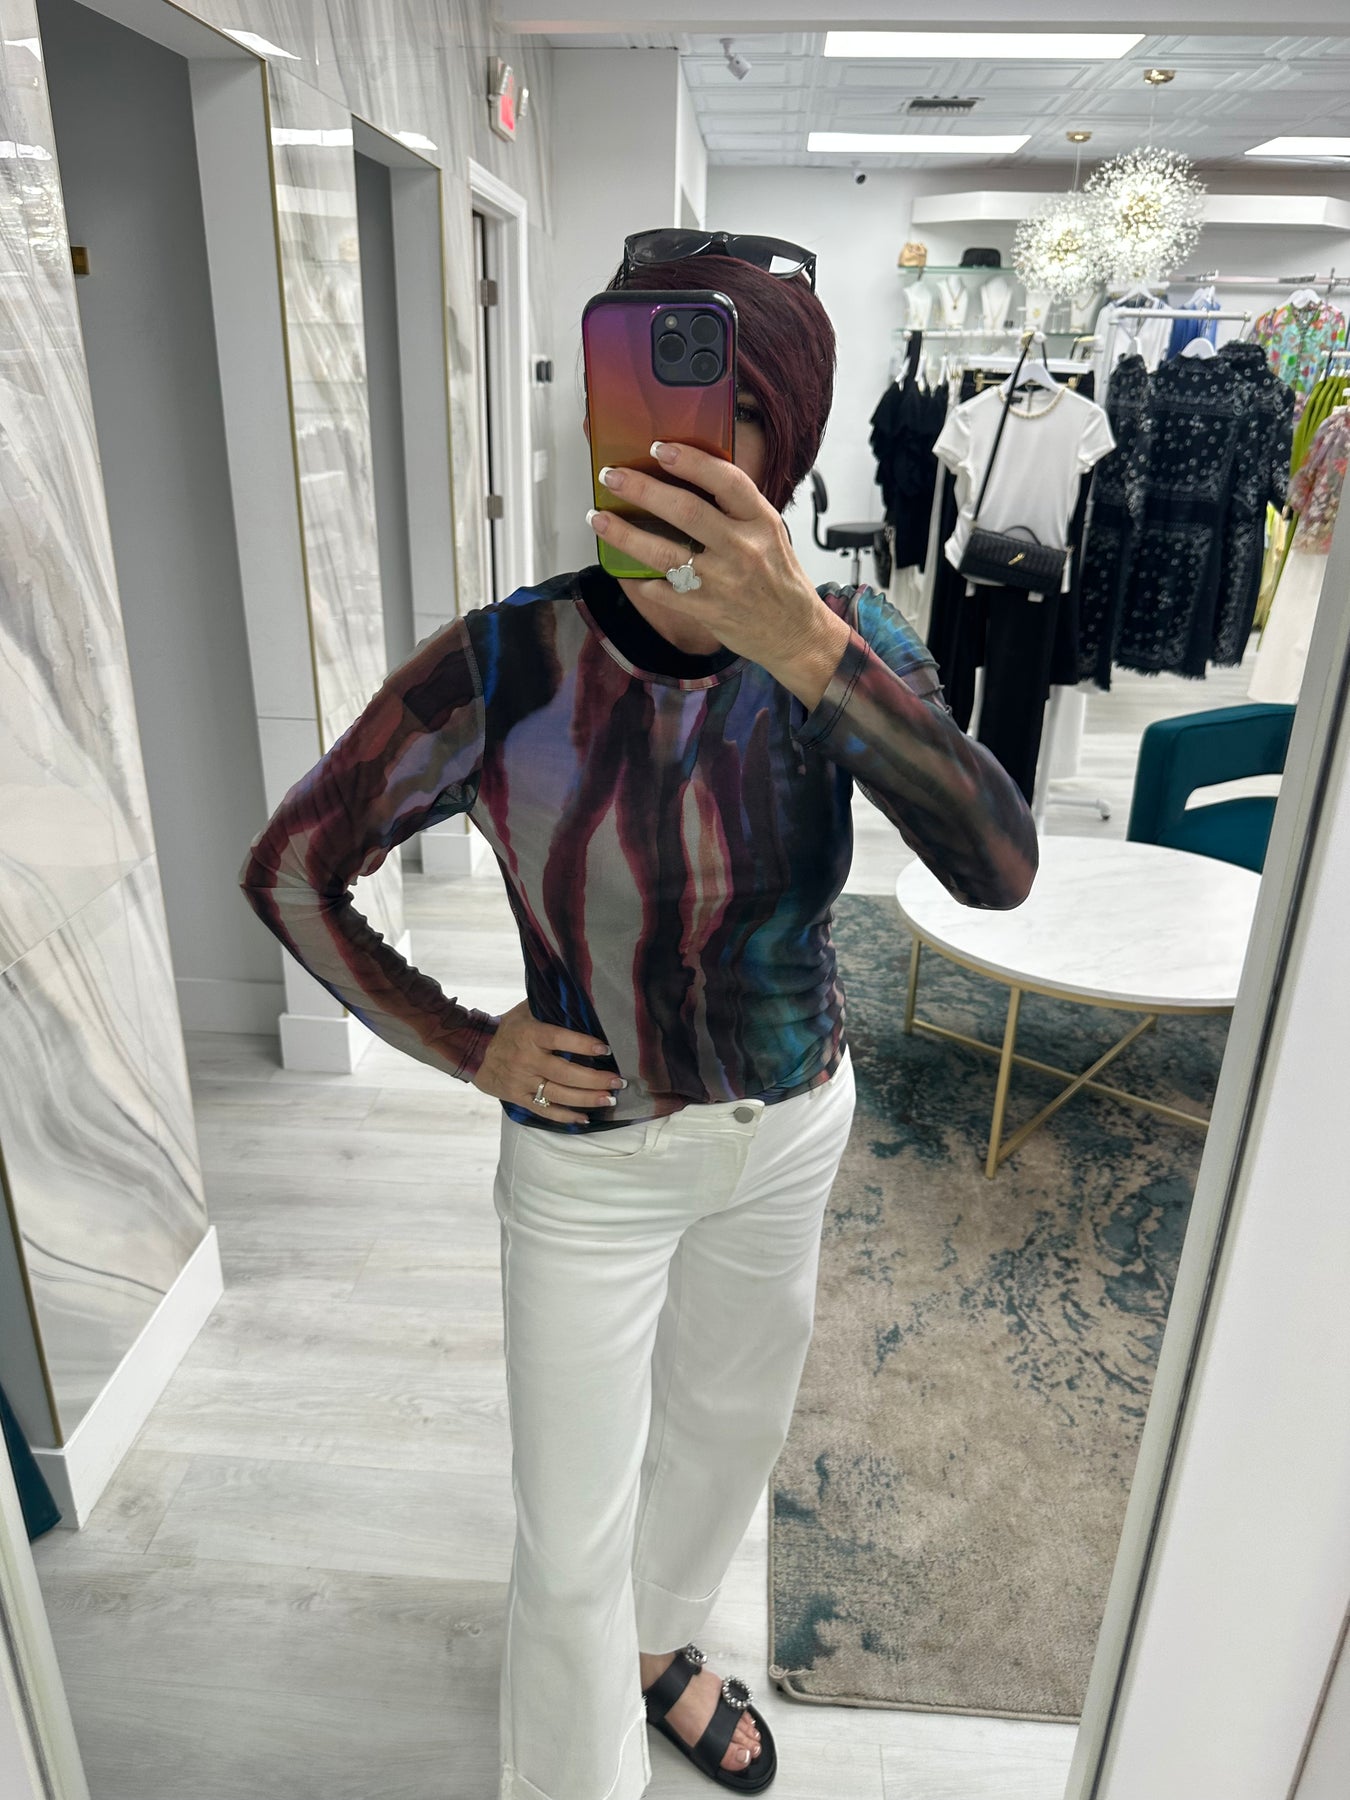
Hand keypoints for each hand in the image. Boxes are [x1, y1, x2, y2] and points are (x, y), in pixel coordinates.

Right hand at [472, 1000, 623, 1124]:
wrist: (475, 1052)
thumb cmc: (509, 1028)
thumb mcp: (525, 1010)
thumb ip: (549, 1005)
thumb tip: (580, 994)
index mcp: (530, 1035)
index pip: (560, 1039)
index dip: (583, 1045)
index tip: (605, 1049)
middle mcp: (527, 1060)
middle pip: (565, 1073)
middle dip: (595, 1079)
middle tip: (618, 1082)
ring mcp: (522, 1081)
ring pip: (559, 1094)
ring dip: (587, 1099)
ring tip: (609, 1098)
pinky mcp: (519, 1098)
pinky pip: (544, 1110)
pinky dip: (565, 1116)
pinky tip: (585, 1118)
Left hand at [588, 441, 832, 673]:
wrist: (795, 633)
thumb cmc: (778, 578)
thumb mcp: (769, 533)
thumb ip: (736, 509)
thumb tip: (687, 480)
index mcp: (760, 521)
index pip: (725, 480)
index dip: (690, 461)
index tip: (659, 448)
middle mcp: (742, 548)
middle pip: (685, 511)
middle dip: (642, 489)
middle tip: (612, 477)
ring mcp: (723, 582)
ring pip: (664, 553)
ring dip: (625, 534)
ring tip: (598, 518)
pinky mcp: (707, 610)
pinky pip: (662, 591)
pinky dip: (638, 580)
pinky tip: (622, 568)